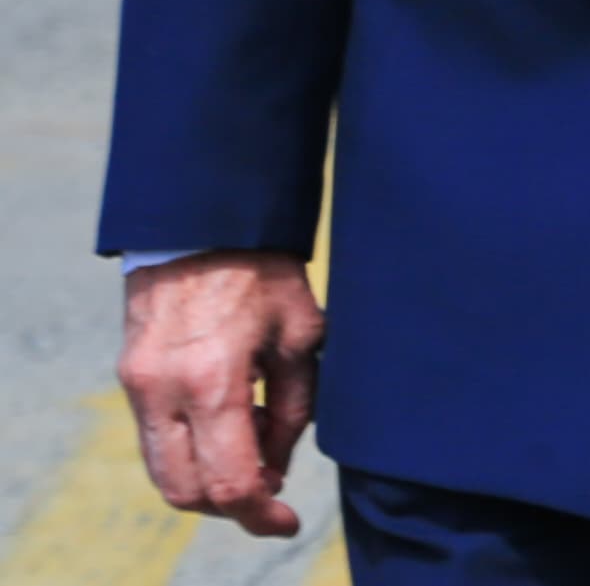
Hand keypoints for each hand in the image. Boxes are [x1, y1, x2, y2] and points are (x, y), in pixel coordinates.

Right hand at [118, 250, 320, 537]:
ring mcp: (139, 385)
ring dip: (207, 476)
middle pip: (186, 490)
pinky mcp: (130, 377)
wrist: (202, 223)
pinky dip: (190, 449)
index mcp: (214, 380)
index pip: (229, 481)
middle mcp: (164, 391)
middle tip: (272, 480)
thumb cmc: (263, 271)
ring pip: (163, 471)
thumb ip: (293, 408)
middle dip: (231, 502)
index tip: (286, 522)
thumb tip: (277, 467)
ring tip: (254, 432)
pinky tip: (229, 415)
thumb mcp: (302, 334)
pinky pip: (154, 439)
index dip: (260, 514)